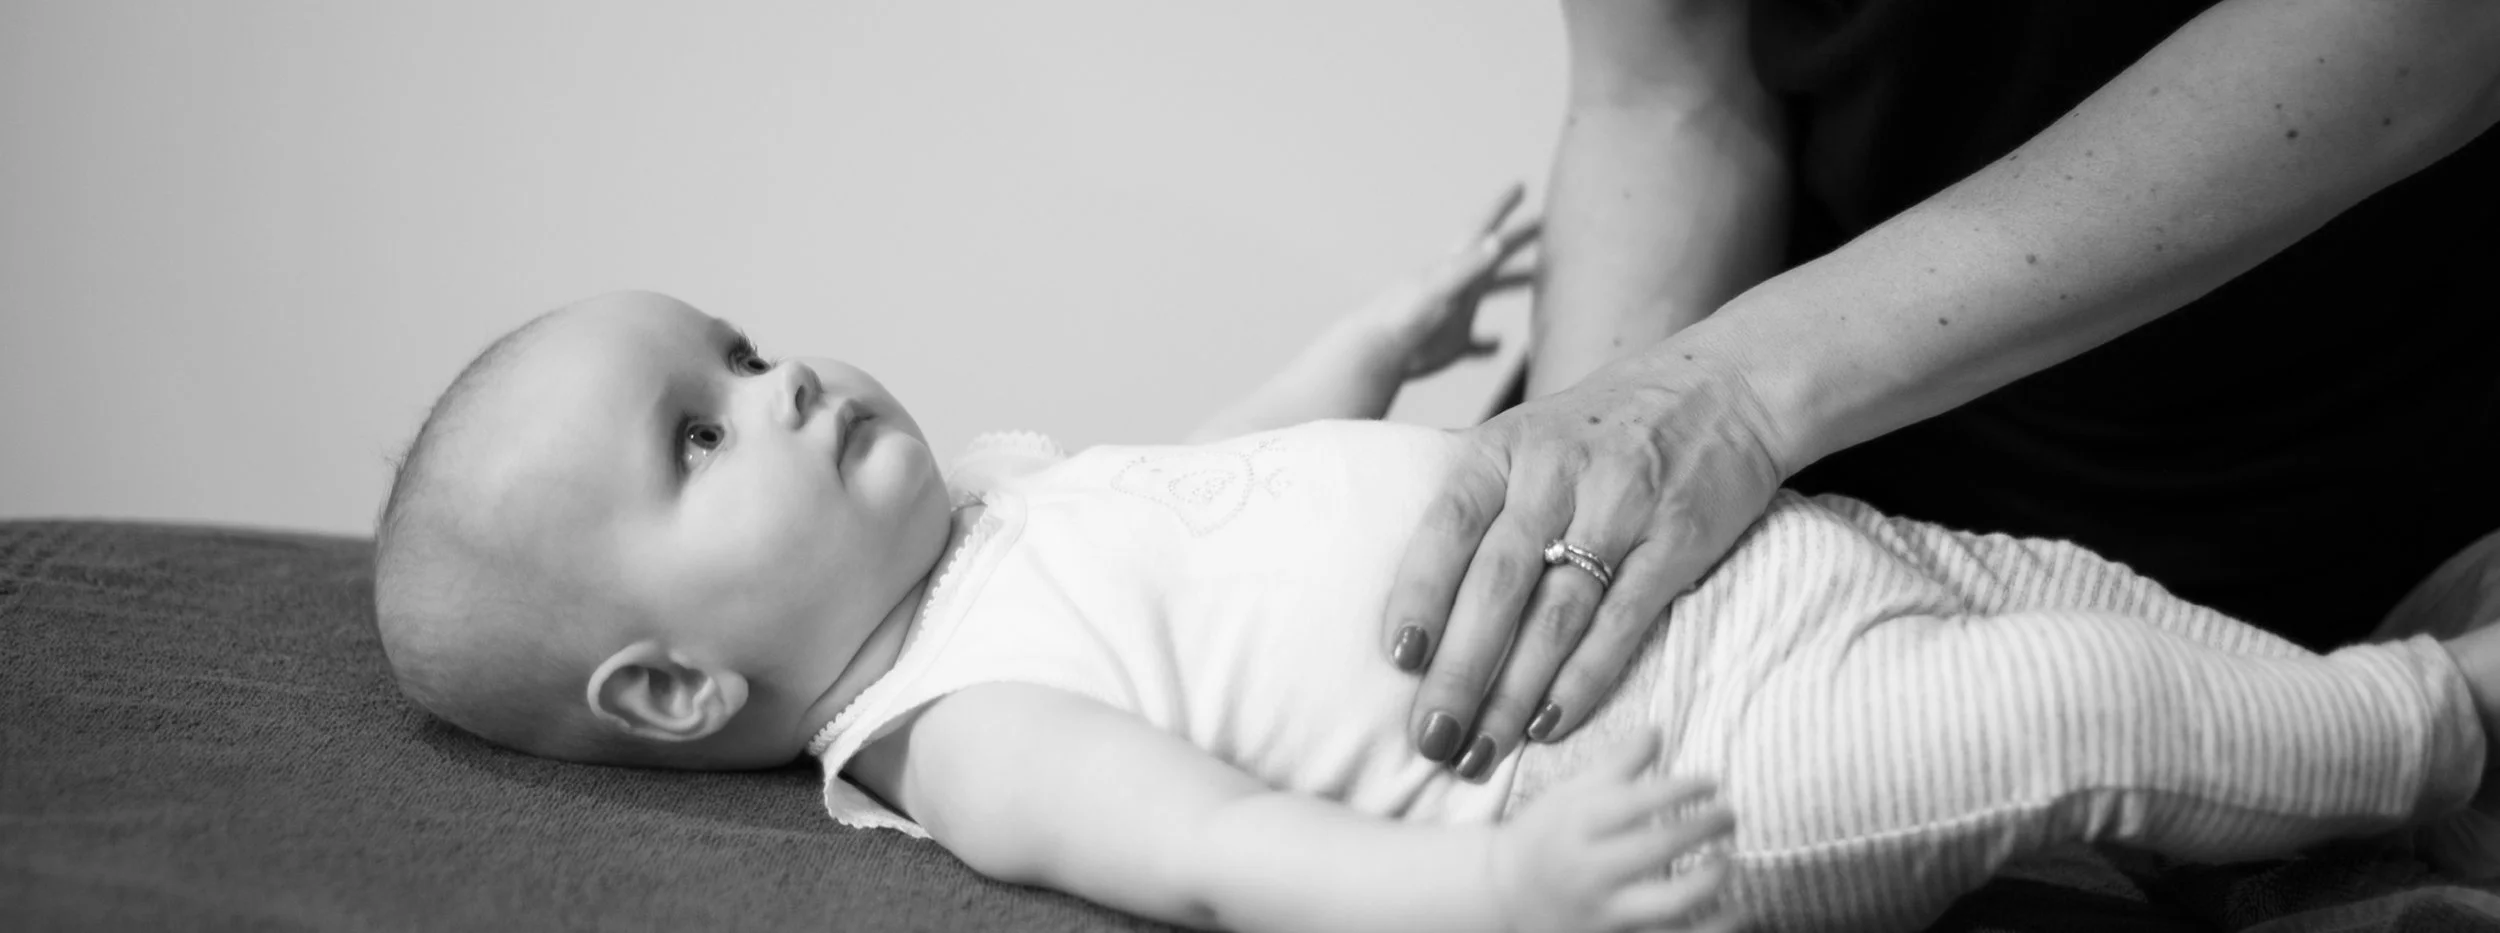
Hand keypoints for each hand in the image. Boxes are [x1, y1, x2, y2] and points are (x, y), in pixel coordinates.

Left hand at [1357, 183, 1539, 380]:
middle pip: (1494, 256)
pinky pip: (1474, 342)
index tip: (1520, 185)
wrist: (1376, 351)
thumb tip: (1497, 241)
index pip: (1483, 229)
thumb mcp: (1441, 287)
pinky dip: (1488, 343)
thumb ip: (1468, 265)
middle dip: (1518, 238)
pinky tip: (1498, 345)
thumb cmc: (1405, 318)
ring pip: (1488, 292)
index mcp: (1455, 268)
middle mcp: (1458, 286)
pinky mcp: (1449, 345)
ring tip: (1538, 278)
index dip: (1501, 207)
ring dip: (1513, 282)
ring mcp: (1453, 315)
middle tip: (1544, 223)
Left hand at [1383, 339, 1782, 776]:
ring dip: (1513, 693)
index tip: (1397, 658)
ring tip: (1478, 752)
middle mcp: (1555, 475)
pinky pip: (1623, 620)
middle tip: (1428, 737)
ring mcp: (1619, 508)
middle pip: (1496, 585)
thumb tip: (1398, 576)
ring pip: (1556, 614)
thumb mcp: (1526, 432)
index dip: (1420, 593)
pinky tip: (1549, 724)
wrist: (1725, 386)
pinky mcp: (1675, 541)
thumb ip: (1474, 495)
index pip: (1449, 526)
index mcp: (1505, 449)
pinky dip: (1584, 678)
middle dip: (1458, 670)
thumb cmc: (1606, 425)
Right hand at [1489, 730, 1739, 932]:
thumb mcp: (1568, 794)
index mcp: (1577, 825)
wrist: (1502, 896)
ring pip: (1669, 902)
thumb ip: (1614, 765)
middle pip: (1657, 847)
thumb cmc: (1544, 836)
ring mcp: (1604, 911)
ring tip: (1727, 859)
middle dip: (1703, 827)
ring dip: (1710, 878)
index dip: (1681, 788)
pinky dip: (1713, 927)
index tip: (1711, 781)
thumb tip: (1656, 730)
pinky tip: (1736, 908)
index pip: (1635, 801)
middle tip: (1729, 815)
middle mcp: (1589, 869)